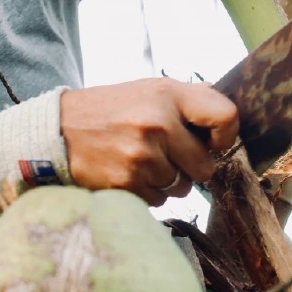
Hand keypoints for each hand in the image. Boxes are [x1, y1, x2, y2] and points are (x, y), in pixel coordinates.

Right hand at [59, 78, 237, 206]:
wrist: (60, 129)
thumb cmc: (115, 109)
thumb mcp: (153, 90)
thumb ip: (192, 100)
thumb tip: (231, 117)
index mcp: (170, 95)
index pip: (226, 117)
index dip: (226, 136)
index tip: (214, 142)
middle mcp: (158, 124)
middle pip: (204, 167)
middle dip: (191, 166)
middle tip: (168, 154)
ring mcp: (141, 156)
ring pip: (181, 188)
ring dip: (167, 181)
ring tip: (142, 160)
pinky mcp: (125, 183)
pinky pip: (158, 202)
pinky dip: (148, 192)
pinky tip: (129, 173)